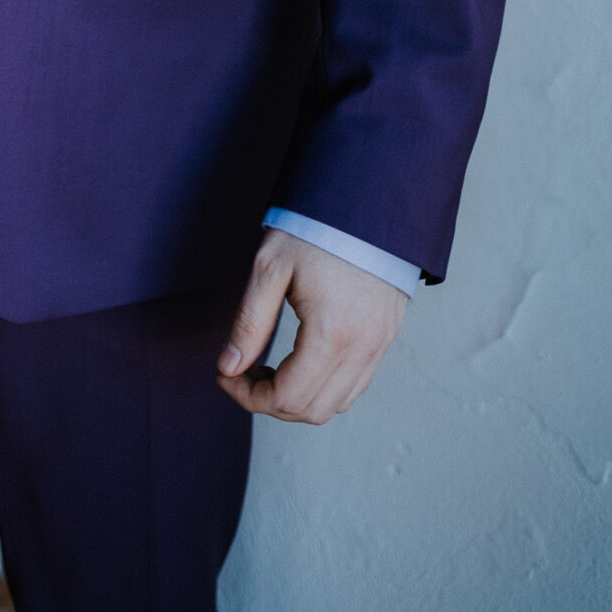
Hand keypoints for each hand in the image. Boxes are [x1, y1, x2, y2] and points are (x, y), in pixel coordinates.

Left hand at [216, 230, 408, 423]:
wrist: (366, 201)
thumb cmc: (315, 228)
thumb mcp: (270, 268)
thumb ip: (249, 323)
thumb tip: (227, 368)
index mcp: (332, 334)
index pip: (288, 397)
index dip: (249, 397)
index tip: (225, 376)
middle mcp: (362, 349)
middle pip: (312, 410)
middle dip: (269, 401)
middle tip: (242, 372)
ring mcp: (379, 346)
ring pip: (336, 404)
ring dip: (298, 399)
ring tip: (269, 367)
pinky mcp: (386, 337)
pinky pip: (355, 385)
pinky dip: (324, 388)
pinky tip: (300, 362)